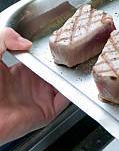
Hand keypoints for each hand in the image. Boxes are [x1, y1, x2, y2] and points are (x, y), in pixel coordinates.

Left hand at [0, 28, 68, 144]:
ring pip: (62, 83)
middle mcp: (29, 85)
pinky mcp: (46, 112)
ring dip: (72, 73)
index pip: (38, 58)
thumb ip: (4, 38)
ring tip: (78, 61)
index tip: (58, 40)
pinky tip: (75, 79)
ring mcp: (38, 98)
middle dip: (64, 60)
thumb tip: (26, 42)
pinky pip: (65, 100)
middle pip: (53, 70)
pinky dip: (73, 91)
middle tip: (72, 50)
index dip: (48, 50)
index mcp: (16, 71)